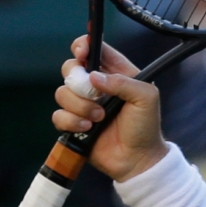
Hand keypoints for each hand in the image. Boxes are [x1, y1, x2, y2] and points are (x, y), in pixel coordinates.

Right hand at [54, 37, 165, 179]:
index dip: (83, 46)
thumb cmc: (146, 127)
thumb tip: (94, 77)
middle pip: (70, 68)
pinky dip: (72, 122)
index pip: (93, 49)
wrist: (137, 160)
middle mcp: (96, 86)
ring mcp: (83, 104)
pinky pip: (58, 115)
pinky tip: (88, 129)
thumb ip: (124, 82)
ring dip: (80, 106)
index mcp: (115, 73)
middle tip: (95, 95)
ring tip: (99, 118)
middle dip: (78, 82)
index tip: (82, 53)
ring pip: (62, 93)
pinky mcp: (73, 123)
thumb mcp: (146, 98)